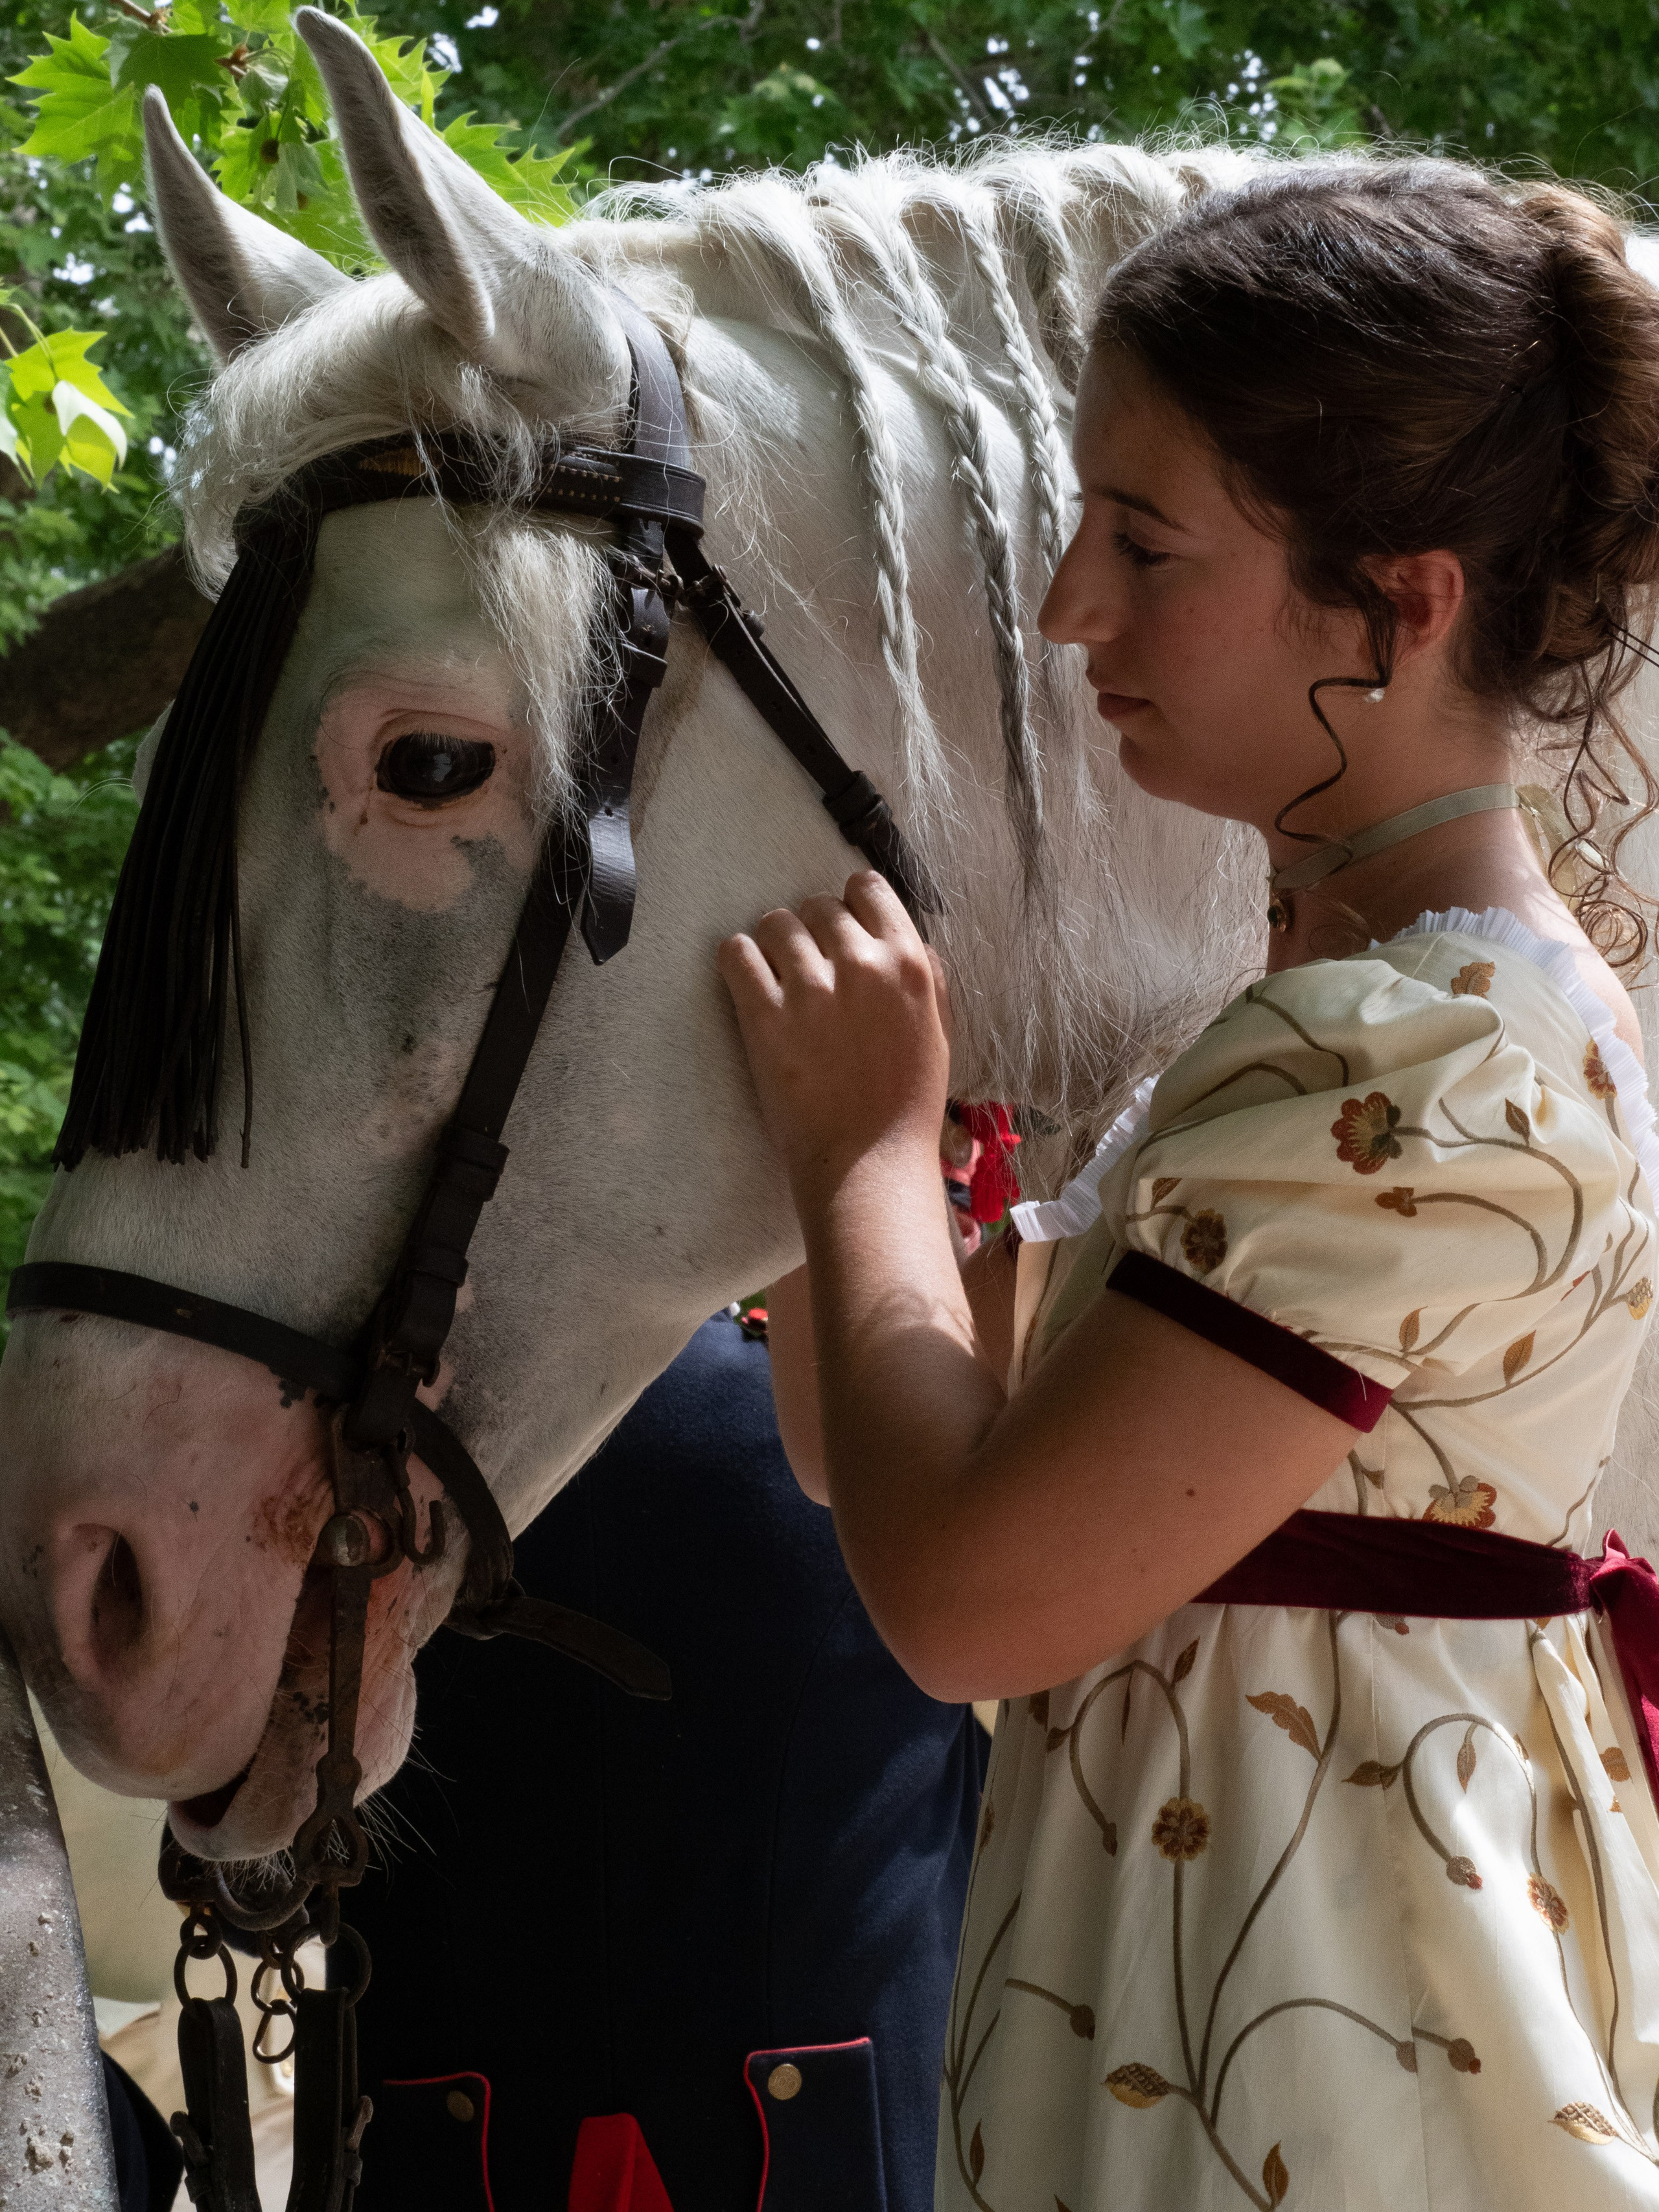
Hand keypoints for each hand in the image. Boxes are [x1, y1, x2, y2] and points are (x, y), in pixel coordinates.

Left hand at [718, 871, 951, 1206]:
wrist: (869, 1163)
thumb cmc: (909, 1102)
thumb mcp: (940, 1029)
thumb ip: (926, 975)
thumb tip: (904, 938)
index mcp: (908, 962)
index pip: (866, 889)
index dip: (849, 905)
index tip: (840, 932)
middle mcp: (860, 964)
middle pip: (816, 906)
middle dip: (809, 931)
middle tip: (808, 968)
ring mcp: (810, 988)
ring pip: (773, 923)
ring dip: (772, 944)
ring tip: (777, 978)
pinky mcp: (765, 1016)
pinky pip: (735, 953)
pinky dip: (737, 960)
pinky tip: (747, 981)